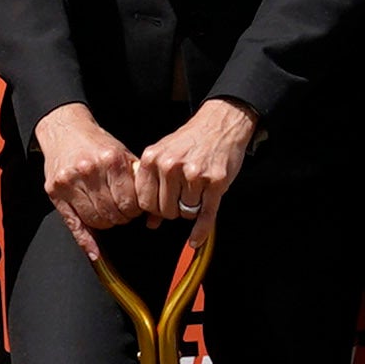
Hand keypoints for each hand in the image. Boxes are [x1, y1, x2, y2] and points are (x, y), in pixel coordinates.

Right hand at [36, 106, 142, 234]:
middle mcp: (89, 171)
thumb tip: (152, 210)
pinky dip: (86, 241)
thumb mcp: (121, 153)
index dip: (134, 210)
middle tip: (121, 213)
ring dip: (105, 223)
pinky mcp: (55, 191)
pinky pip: (73, 224)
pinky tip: (94, 252)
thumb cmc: (96, 144)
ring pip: (95, 220)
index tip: (134, 209)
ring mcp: (70, 182)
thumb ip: (136, 178)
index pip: (129, 201)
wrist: (66, 130)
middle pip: (112, 213)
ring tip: (108, 213)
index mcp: (110, 160)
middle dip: (121, 217)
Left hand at [132, 98, 261, 225]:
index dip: (153, 208)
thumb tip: (150, 223)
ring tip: (197, 190)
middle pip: (165, 211)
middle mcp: (171, 166)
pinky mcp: (215, 182)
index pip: (144, 202)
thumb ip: (153, 186)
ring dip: (192, 209)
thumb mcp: (164, 156)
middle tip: (182, 197)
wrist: (220, 123)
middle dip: (173, 210)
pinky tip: (195, 239)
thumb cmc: (190, 141)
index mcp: (152, 159)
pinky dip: (200, 231)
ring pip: (186, 213)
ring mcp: (194, 174)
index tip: (160, 206)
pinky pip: (205, 215)